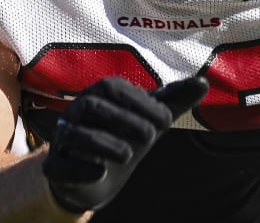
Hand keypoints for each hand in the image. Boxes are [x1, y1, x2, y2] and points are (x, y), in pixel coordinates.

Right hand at [44, 75, 207, 212]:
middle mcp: (77, 112)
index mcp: (98, 95)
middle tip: (151, 137)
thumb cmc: (124, 136)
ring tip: (129, 155)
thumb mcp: (150, 121)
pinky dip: (79, 169)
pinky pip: (56, 166)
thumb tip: (204, 82)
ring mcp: (63, 140)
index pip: (114, 88)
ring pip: (73, 133)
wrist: (97, 176)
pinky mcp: (55, 168)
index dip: (141, 103)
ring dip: (102, 143)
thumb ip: (174, 102)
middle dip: (122, 119)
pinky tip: (100, 173)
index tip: (165, 122)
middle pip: (92, 105)